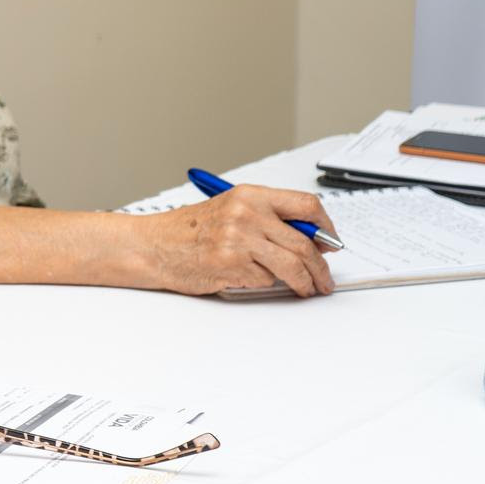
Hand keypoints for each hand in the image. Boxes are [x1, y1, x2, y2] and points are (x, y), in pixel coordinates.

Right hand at [146, 185, 339, 296]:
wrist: (153, 246)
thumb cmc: (189, 231)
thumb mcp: (231, 212)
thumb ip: (268, 219)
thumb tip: (311, 240)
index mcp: (250, 195)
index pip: (306, 205)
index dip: (326, 227)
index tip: (331, 242)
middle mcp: (247, 213)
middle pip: (304, 242)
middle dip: (321, 267)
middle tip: (325, 278)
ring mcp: (239, 238)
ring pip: (292, 266)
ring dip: (305, 282)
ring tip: (306, 288)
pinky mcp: (232, 263)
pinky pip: (266, 279)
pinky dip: (265, 283)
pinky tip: (251, 278)